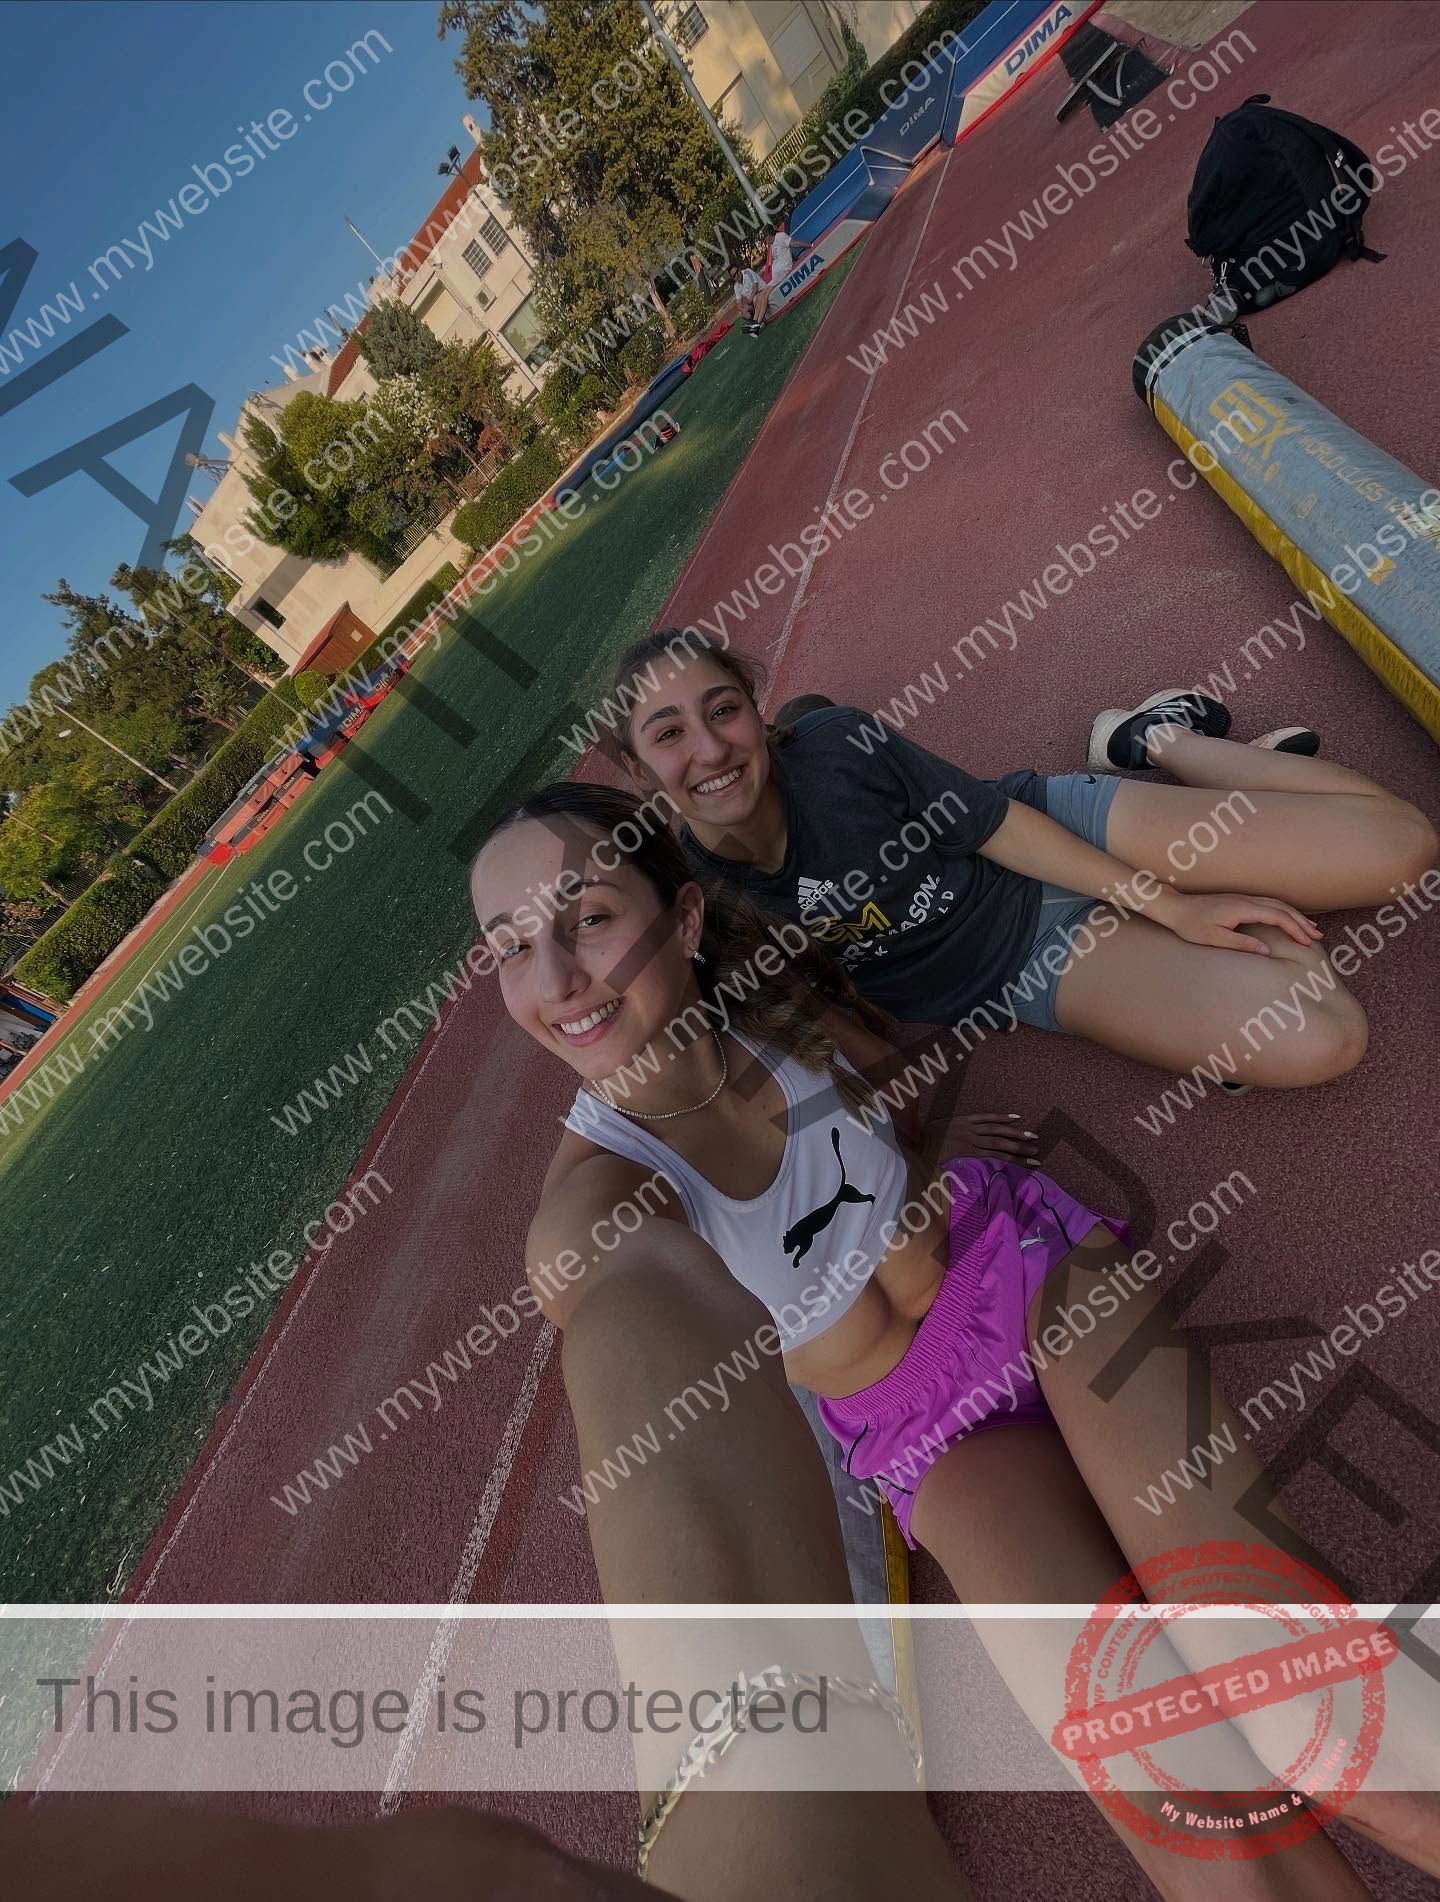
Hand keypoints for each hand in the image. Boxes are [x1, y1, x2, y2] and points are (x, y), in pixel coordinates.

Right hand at [927, 1111, 1038, 1163]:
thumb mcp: (938, 1128)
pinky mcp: (968, 1150)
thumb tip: (958, 1136)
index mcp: (962, 1120)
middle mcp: (969, 1128)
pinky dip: (1005, 1154)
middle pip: (998, 1130)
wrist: (917, 1146)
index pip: (987, 1118)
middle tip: (1035, 1138)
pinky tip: (1017, 1157)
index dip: (1003, 1118)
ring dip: (1018, 1147)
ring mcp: (970, 1139)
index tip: (1017, 1118)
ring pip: (999, 1142)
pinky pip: (990, 1153)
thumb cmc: (924, 1140)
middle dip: (1018, 1134)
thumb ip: (951, 1130)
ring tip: (1034, 1151)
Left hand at [1151, 889, 1321, 953]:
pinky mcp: (1239, 901)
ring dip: (1295, 916)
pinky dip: (1283, 911)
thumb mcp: (1214, 939)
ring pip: (1276, 904)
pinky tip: (1288, 918)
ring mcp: (1243, 898)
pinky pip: (1268, 904)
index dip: (1294, 929)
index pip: (1276, 916)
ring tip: (1311, 929)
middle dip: (1301, 923)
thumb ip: (1241, 944)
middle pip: (1281, 908)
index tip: (1307, 942)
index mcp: (1242, 908)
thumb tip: (1266, 950)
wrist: (1174, 907)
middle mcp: (1245, 900)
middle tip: (1318, 937)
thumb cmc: (1191, 925)